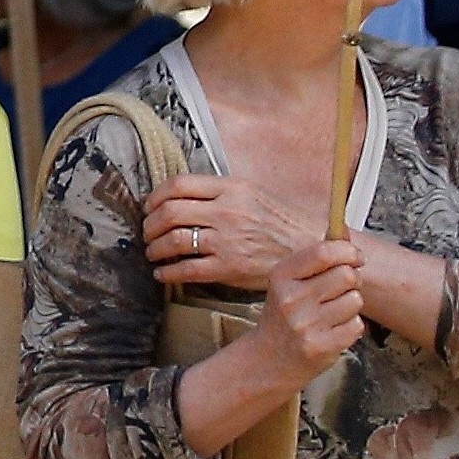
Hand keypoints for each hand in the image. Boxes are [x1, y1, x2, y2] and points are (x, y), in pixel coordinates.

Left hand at [144, 174, 321, 290]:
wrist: (311, 251)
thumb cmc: (281, 222)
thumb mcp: (254, 193)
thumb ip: (221, 192)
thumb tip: (183, 195)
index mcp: (232, 189)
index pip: (179, 185)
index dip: (156, 196)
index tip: (150, 207)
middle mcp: (227, 212)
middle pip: (170, 212)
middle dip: (150, 224)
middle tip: (147, 232)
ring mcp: (227, 241)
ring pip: (174, 241)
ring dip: (155, 248)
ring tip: (153, 252)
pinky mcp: (229, 268)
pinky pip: (186, 269)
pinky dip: (167, 272)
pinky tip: (162, 274)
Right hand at [252, 240, 366, 387]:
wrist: (269, 358)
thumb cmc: (284, 314)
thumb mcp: (289, 281)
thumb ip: (317, 258)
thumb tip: (343, 230)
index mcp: (282, 276)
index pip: (324, 253)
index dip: (348, 251)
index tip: (355, 257)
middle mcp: (292, 299)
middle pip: (346, 275)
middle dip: (351, 279)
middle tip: (342, 288)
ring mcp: (307, 325)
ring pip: (355, 300)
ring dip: (350, 304)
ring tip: (333, 312)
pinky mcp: (322, 347)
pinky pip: (356, 325)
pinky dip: (350, 326)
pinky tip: (333, 329)